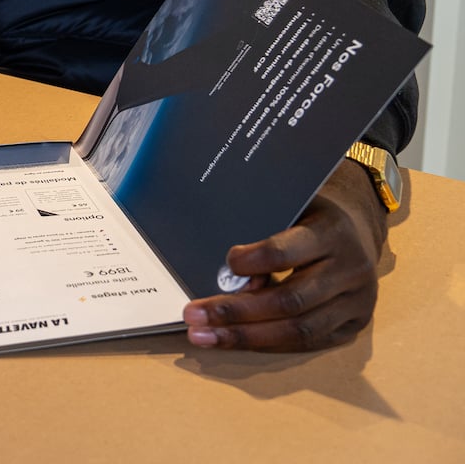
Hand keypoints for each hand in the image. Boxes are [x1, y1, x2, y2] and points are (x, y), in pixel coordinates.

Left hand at [182, 161, 387, 350]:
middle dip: (236, 312)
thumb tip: (223, 269)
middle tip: (193, 316)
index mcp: (331, 233)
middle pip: (290, 300)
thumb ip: (263, 232)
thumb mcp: (290, 207)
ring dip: (245, 337)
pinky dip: (266, 344)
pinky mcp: (354, 326)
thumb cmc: (309, 216)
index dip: (253, 261)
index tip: (226, 263)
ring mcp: (357, 303)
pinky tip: (233, 340)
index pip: (287, 252)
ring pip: (298, 330)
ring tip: (205, 337)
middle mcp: (350, 270)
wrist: (357, 231)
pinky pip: (307, 343)